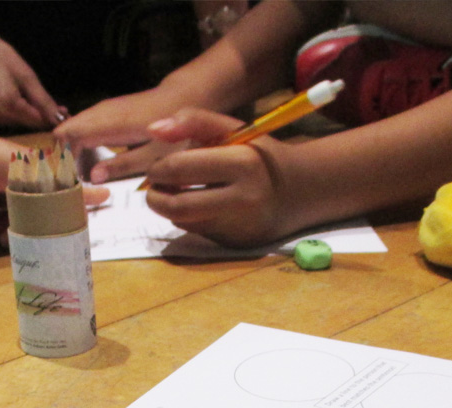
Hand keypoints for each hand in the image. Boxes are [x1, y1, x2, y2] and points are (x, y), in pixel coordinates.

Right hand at [0, 33, 64, 128]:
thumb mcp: (26, 75)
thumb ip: (44, 101)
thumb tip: (61, 120)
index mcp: (7, 104)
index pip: (38, 123)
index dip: (51, 119)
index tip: (63, 114)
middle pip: (25, 126)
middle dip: (37, 116)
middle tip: (44, 103)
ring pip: (11, 126)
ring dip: (20, 116)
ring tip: (19, 96)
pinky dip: (4, 117)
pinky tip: (3, 102)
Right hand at [55, 86, 195, 179]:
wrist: (183, 100)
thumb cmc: (173, 132)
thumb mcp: (153, 156)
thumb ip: (122, 165)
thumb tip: (93, 176)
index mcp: (108, 123)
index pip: (67, 135)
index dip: (59, 157)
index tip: (61, 179)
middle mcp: (100, 113)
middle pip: (65, 131)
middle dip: (59, 155)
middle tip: (63, 182)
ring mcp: (102, 109)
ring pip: (72, 126)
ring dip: (67, 148)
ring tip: (68, 173)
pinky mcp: (106, 111)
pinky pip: (82, 125)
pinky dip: (77, 141)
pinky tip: (81, 158)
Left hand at [142, 108, 294, 247]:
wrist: (298, 192)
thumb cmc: (259, 155)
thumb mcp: (232, 129)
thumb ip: (193, 121)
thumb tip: (154, 130)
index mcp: (242, 163)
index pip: (179, 169)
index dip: (158, 169)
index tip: (157, 168)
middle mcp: (243, 198)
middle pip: (177, 206)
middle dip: (156, 196)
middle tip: (155, 187)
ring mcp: (241, 226)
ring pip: (185, 221)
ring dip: (172, 208)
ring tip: (180, 192)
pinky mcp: (237, 243)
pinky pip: (199, 232)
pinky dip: (192, 219)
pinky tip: (204, 207)